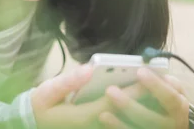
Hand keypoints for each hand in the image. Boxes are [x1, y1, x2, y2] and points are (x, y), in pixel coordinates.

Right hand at [31, 65, 147, 128]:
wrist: (32, 123)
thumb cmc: (40, 106)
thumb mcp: (48, 91)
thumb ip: (68, 82)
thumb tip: (89, 70)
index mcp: (83, 117)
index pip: (114, 103)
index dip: (132, 91)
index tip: (147, 78)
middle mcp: (93, 125)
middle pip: (124, 112)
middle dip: (142, 97)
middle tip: (161, 82)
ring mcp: (95, 128)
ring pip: (123, 119)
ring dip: (140, 105)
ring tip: (157, 90)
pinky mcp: (94, 126)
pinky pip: (117, 121)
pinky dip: (130, 111)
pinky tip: (142, 100)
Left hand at [99, 69, 189, 128]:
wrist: (174, 124)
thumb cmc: (169, 100)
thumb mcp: (174, 90)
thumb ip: (165, 81)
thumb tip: (148, 69)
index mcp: (179, 107)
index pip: (169, 97)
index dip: (156, 85)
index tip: (139, 71)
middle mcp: (171, 125)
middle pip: (149, 118)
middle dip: (129, 105)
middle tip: (110, 90)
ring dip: (119, 123)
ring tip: (102, 112)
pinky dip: (118, 128)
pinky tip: (105, 119)